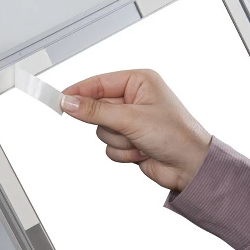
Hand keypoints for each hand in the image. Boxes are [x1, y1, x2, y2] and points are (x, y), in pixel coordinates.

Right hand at [61, 69, 210, 190]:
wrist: (191, 167)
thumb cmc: (176, 135)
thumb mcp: (131, 118)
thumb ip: (95, 110)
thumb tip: (68, 102)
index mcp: (139, 82)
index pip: (98, 83)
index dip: (78, 91)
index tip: (58, 98)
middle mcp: (134, 99)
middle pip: (97, 109)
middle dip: (111, 124)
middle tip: (124, 127)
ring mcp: (131, 121)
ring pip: (101, 130)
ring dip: (119, 140)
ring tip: (140, 141)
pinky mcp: (129, 140)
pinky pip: (109, 147)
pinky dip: (123, 152)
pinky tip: (142, 151)